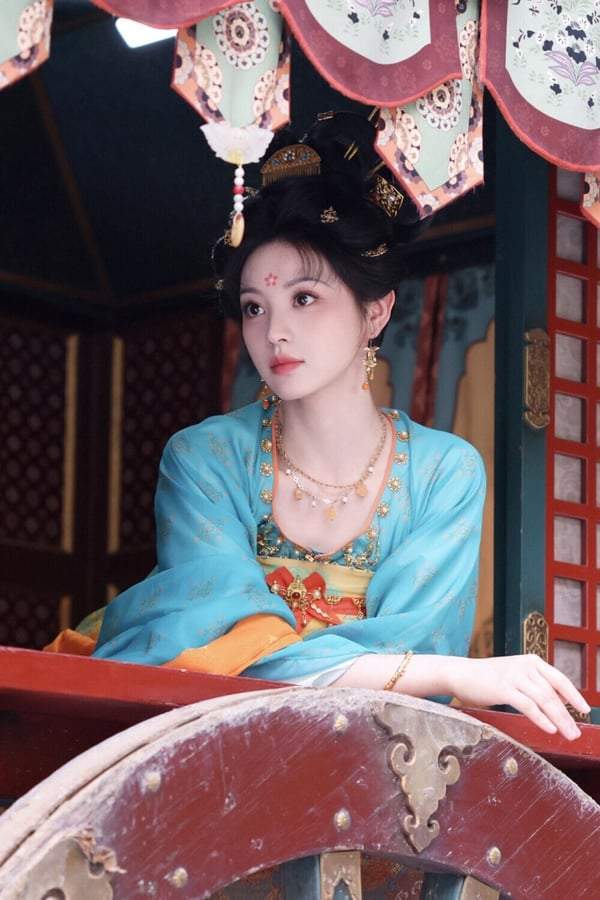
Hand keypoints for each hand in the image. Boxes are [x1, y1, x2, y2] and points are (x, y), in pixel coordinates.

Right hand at [445, 654, 589, 739]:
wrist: (459, 673)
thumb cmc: (486, 678)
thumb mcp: (514, 675)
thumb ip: (534, 684)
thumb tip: (558, 703)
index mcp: (531, 661)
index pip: (559, 679)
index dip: (574, 695)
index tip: (585, 710)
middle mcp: (525, 665)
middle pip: (553, 693)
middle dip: (568, 715)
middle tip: (577, 733)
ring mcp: (514, 675)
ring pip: (544, 700)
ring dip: (559, 720)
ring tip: (568, 735)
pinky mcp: (504, 687)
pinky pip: (528, 705)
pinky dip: (541, 719)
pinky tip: (550, 729)